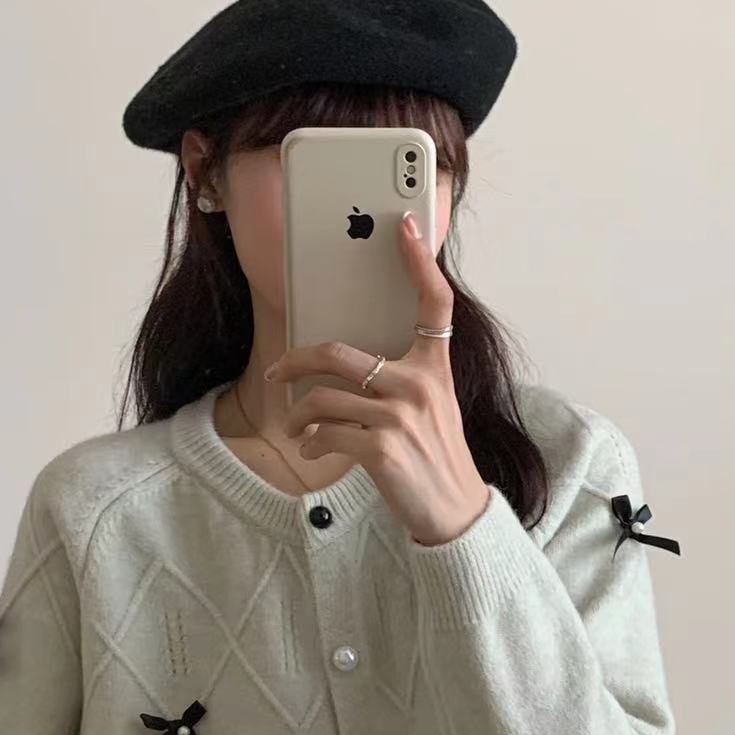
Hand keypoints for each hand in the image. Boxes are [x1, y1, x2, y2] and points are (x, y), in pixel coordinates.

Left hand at [264, 213, 490, 546]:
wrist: (454, 509)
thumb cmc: (435, 455)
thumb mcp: (432, 405)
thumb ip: (402, 375)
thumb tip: (341, 362)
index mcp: (435, 365)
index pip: (434, 302)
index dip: (419, 261)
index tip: (403, 226)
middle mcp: (420, 384)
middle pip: (338, 353)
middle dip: (295, 362)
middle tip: (279, 372)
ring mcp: (401, 416)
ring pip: (322, 398)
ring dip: (299, 416)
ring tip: (298, 427)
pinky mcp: (382, 448)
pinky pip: (326, 433)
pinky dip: (312, 443)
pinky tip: (313, 450)